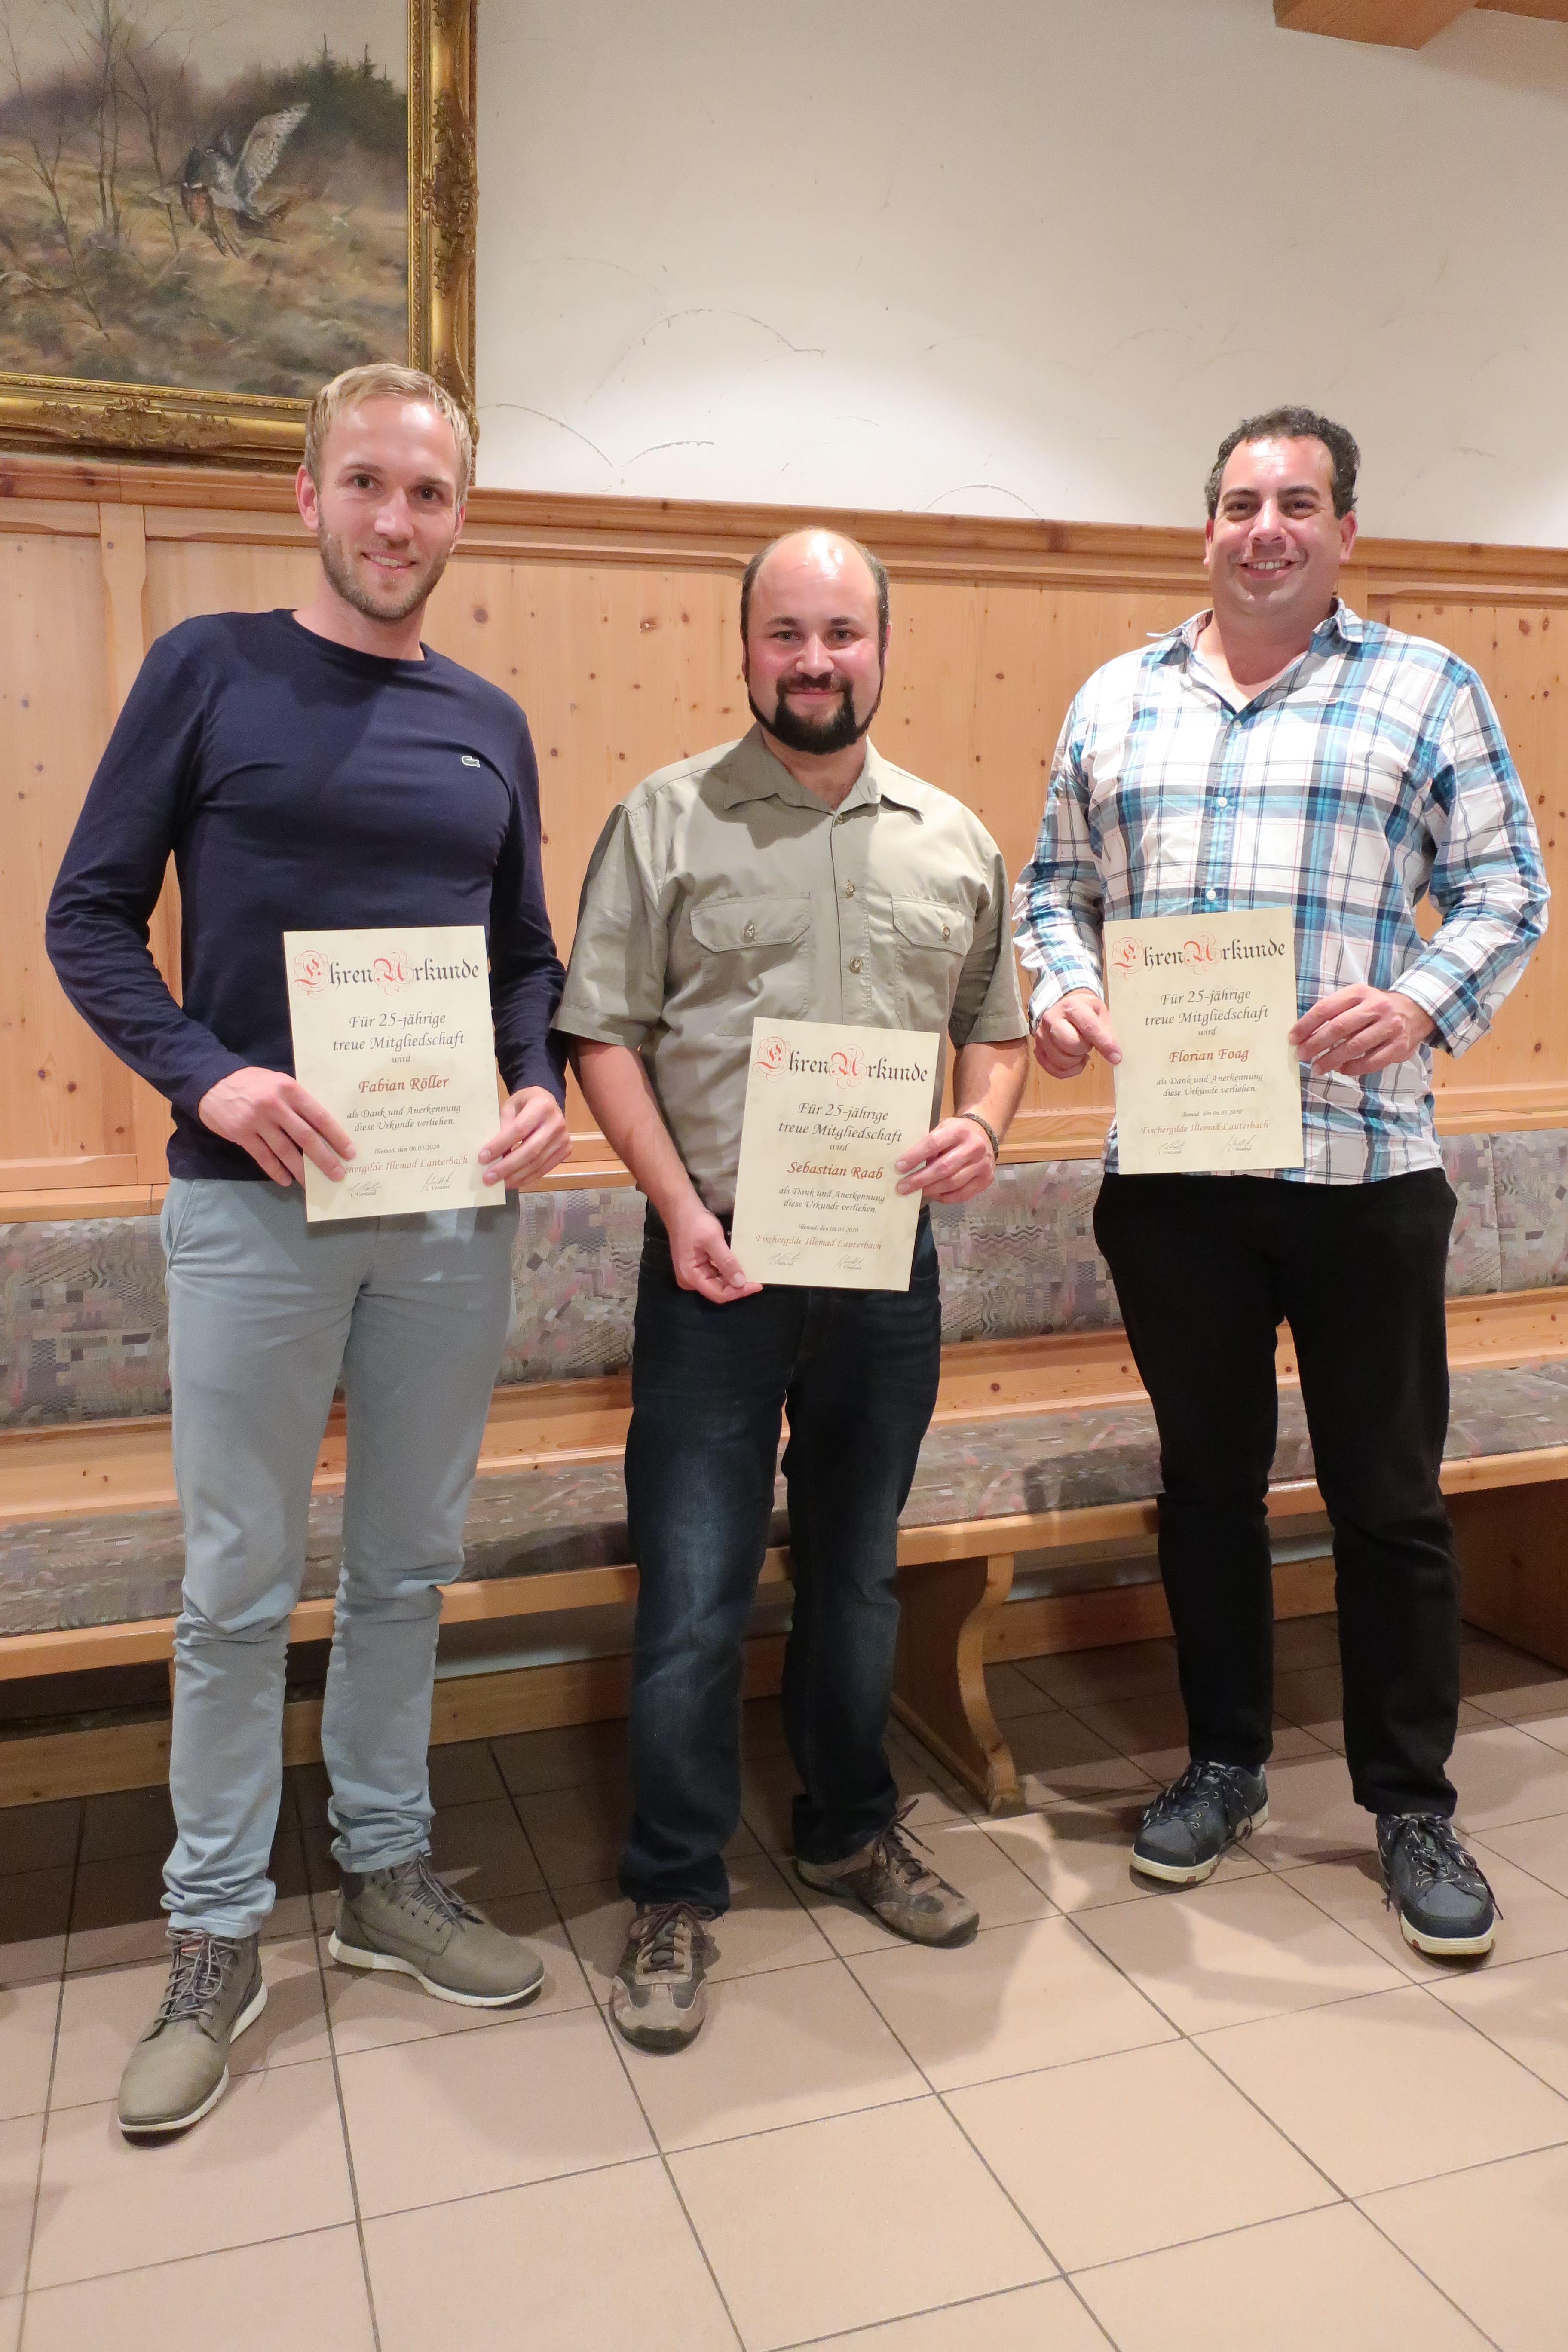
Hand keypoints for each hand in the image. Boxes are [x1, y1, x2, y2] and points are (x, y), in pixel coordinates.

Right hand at [197, 1067, 353, 1186]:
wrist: (213, 1082)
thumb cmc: (253, 1083)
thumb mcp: (279, 1083)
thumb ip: (298, 1101)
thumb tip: (322, 1127)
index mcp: (289, 1089)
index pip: (319, 1116)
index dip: (336, 1136)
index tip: (349, 1152)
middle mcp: (275, 1105)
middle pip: (305, 1137)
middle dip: (324, 1159)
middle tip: (338, 1175)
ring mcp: (257, 1121)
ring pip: (285, 1151)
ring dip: (301, 1170)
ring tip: (313, 1184)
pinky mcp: (242, 1134)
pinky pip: (263, 1157)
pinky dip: (276, 1171)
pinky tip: (287, 1180)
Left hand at [479, 1086, 571, 1187]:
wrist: (548, 1102)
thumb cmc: (525, 1103)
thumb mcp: (510, 1106)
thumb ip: (503, 1126)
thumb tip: (492, 1154)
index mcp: (542, 1106)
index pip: (519, 1130)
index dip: (500, 1145)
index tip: (483, 1158)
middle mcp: (556, 1123)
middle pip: (530, 1151)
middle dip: (507, 1167)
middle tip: (488, 1178)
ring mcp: (563, 1138)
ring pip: (537, 1163)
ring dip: (515, 1176)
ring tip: (498, 1183)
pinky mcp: (565, 1150)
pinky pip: (544, 1169)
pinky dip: (527, 1178)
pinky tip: (512, 1182)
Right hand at [665, 1198, 762, 1304]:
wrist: (681, 1209)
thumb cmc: (695, 1222)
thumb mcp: (712, 1239)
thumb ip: (726, 1262)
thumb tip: (741, 1282)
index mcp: (691, 1276)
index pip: (719, 1294)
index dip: (739, 1292)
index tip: (758, 1285)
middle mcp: (690, 1280)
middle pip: (718, 1291)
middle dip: (738, 1287)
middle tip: (758, 1279)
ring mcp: (693, 1274)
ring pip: (718, 1284)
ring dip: (734, 1279)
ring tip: (753, 1274)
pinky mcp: (698, 1267)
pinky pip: (715, 1275)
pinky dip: (728, 1272)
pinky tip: (741, 1266)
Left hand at [895, 1116, 996, 1202]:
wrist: (985, 1133)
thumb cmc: (957, 1132)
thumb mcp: (943, 1128)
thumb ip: (928, 1144)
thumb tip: (906, 1165)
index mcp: (959, 1130)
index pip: (933, 1144)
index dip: (915, 1156)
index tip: (899, 1167)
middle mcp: (974, 1147)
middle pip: (943, 1168)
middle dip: (920, 1179)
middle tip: (902, 1187)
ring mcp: (982, 1165)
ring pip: (953, 1183)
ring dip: (931, 1190)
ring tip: (916, 1193)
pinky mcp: (986, 1179)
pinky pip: (963, 1194)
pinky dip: (945, 1197)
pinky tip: (934, 1195)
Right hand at [1032, 989, 1120, 1078]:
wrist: (1064, 1006)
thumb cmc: (1085, 1011)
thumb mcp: (1099, 1013)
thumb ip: (1107, 1033)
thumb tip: (1115, 1057)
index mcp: (1071, 1006)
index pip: (1089, 1027)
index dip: (1104, 1044)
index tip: (1116, 1057)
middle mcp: (1051, 1019)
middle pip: (1071, 1044)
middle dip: (1085, 1048)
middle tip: (1088, 1043)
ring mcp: (1041, 1035)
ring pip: (1062, 1060)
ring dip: (1076, 1060)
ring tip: (1079, 1049)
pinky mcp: (1038, 1049)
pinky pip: (1054, 1070)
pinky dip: (1068, 1071)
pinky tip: (1075, 1061)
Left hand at [1290, 986, 1434, 1077]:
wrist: (1415, 1010)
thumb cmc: (1376, 1007)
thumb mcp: (1357, 999)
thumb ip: (1335, 1011)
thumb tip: (1305, 1033)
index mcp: (1360, 992)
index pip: (1326, 1008)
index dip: (1306, 1025)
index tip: (1293, 1038)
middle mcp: (1376, 1007)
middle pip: (1339, 1028)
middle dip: (1315, 1044)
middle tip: (1301, 1056)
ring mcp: (1390, 1027)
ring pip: (1354, 1047)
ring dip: (1331, 1060)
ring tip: (1316, 1067)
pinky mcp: (1399, 1046)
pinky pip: (1371, 1062)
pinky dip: (1352, 1068)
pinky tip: (1340, 1070)